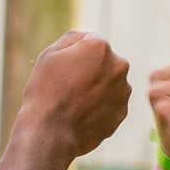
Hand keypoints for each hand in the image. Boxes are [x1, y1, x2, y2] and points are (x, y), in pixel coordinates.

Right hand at [20, 30, 131, 157]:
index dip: (74, 55)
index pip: (90, 43)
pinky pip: (110, 105)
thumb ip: (73, 38)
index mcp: (101, 47)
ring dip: (97, 89)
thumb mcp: (50, 54)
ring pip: (109, 84)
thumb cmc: (46, 91)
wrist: (51, 133)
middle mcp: (118, 66)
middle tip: (69, 88)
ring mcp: (123, 92)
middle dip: (91, 70)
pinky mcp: (121, 113)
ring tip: (75, 104)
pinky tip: (82, 116)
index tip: (64, 70)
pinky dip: (99, 108)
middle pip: (103, 63)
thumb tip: (86, 37)